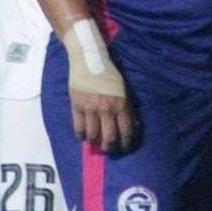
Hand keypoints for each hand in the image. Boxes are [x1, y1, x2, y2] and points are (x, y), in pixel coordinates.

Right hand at [60, 16, 136, 151]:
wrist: (89, 60)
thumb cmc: (109, 75)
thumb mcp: (124, 90)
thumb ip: (129, 108)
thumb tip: (134, 127)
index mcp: (121, 104)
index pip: (126, 130)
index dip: (126, 143)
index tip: (124, 148)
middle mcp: (106, 108)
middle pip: (109, 137)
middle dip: (110, 148)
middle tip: (109, 150)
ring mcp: (90, 108)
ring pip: (93, 135)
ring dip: (95, 142)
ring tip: (96, 143)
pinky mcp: (76, 106)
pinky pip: (79, 128)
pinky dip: (81, 136)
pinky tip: (84, 137)